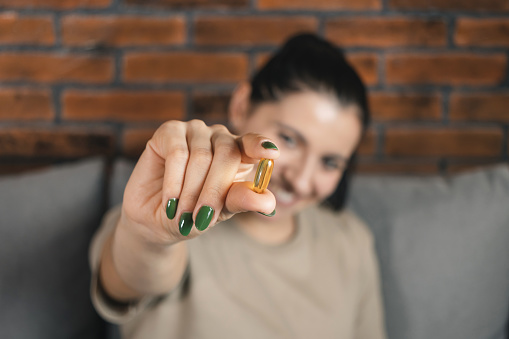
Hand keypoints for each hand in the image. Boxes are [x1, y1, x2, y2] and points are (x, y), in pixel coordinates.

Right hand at [120, 119, 279, 245]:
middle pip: (227, 154)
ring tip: (182, 215)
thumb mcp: (219, 213)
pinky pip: (177, 153)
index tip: (272, 153)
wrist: (155, 221)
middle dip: (214, 191)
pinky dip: (174, 181)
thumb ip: (241, 202)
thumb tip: (268, 202)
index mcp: (239, 155)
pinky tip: (171, 202)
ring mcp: (195, 131)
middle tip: (202, 218)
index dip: (260, 146)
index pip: (253, 144)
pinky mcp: (170, 131)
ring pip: (201, 156)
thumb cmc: (193, 214)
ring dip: (191, 191)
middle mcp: (220, 137)